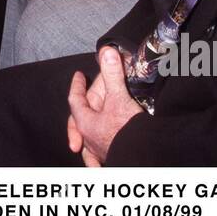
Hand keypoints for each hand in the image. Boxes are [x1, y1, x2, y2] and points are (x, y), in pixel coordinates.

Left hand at [66, 47, 144, 166]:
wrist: (140, 156)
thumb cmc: (126, 130)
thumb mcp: (118, 98)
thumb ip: (112, 74)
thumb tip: (106, 51)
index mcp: (85, 122)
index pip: (75, 99)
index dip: (77, 85)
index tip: (78, 75)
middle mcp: (88, 138)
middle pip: (81, 117)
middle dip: (85, 104)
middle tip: (87, 94)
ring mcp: (98, 150)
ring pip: (88, 139)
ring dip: (89, 129)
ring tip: (89, 122)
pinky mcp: (109, 158)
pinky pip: (97, 159)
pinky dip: (94, 158)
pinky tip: (93, 164)